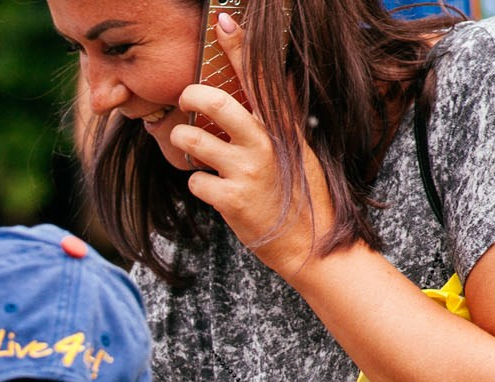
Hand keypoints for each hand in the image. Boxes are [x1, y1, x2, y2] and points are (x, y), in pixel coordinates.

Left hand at [169, 12, 332, 279]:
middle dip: (191, 96)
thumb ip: (277, 124)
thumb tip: (267, 92)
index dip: (240, 48)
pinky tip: (210, 189)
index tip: (222, 22)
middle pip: (217, 103)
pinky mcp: (232, 199)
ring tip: (188, 148)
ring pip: (193, 141)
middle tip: (183, 96)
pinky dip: (196, 183)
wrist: (312, 245)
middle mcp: (266, 143)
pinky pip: (194, 181)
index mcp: (283, 127)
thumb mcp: (299, 151)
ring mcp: (248, 170)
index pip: (261, 78)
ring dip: (181, 142)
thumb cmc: (303, 197)